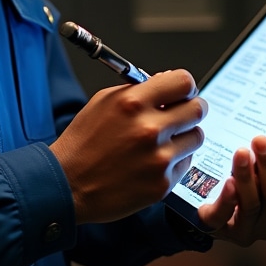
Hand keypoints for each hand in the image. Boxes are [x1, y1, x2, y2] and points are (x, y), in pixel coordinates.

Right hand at [50, 70, 207, 223]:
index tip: (181, 92)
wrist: (68, 184)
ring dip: (184, 136)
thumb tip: (165, 81)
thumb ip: (137, 89)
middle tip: (182, 114)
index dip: (185, 86)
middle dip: (191, 108)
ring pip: (196, 137)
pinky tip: (154, 161)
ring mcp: (158, 159)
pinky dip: (175, 161)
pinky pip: (186, 164)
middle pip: (198, 109)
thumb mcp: (103, 102)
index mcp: (132, 103)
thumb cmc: (83, 143)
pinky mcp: (162, 184)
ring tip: (164, 140)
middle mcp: (149, 129)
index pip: (183, 82)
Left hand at [196, 128, 265, 245]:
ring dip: (247, 177)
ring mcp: (248, 229)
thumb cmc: (248, 179)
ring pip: (252, 206)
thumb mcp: (265, 163)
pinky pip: (223, 218)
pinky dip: (227, 200)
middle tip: (260, 141)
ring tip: (241, 153)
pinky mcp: (220, 229)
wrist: (208, 203)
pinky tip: (229, 182)